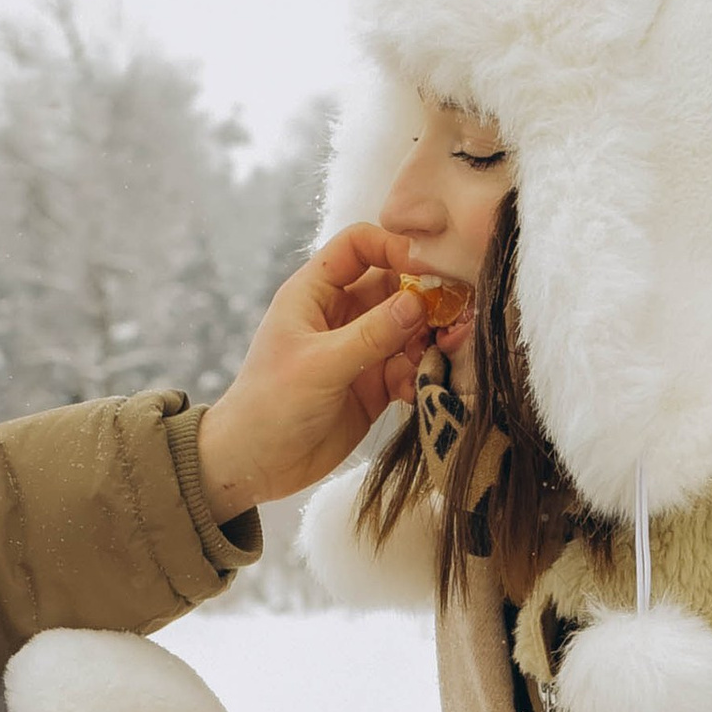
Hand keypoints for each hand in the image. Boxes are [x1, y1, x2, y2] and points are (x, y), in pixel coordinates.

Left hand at [195, 227, 431, 519]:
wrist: (256, 466)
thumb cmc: (270, 405)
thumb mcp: (319, 365)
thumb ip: (371, 334)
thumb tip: (418, 302)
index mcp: (314, 293)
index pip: (359, 246)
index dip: (393, 247)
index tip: (428, 267)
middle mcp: (341, 315)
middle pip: (395, 286)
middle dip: (426, 298)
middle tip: (455, 316)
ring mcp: (360, 350)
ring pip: (409, 329)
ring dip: (430, 340)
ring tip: (443, 356)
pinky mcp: (375, 385)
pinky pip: (410, 367)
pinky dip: (421, 375)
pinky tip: (418, 392)